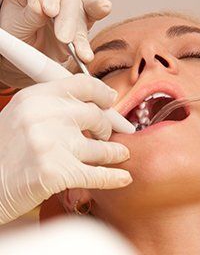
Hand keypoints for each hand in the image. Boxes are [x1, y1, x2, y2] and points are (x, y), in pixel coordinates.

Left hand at [0, 0, 110, 87]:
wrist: (27, 48)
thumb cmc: (18, 31)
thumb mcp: (15, 23)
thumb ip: (28, 14)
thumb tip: (38, 5)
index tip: (50, 10)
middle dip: (68, 16)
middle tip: (64, 38)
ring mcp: (73, 4)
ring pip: (83, 11)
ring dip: (82, 34)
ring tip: (83, 53)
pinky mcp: (84, 20)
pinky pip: (91, 19)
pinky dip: (93, 25)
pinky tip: (100, 21)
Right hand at [0, 74, 131, 224]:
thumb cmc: (5, 151)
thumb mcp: (23, 115)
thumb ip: (54, 107)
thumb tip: (92, 105)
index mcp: (36, 97)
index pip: (83, 85)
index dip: (103, 93)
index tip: (111, 100)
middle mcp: (46, 116)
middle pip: (97, 116)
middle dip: (107, 127)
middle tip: (107, 134)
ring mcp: (53, 145)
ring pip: (101, 147)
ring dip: (115, 151)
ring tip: (121, 153)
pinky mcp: (58, 172)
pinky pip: (98, 175)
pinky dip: (115, 177)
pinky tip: (125, 177)